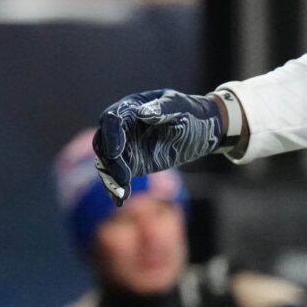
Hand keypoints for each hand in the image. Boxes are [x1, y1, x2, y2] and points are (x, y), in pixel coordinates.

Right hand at [92, 89, 222, 201]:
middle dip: (109, 161)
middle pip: (104, 143)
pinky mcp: (132, 163)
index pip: (111, 120)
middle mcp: (121, 127)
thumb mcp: (181, 107)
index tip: (115, 152)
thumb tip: (142, 113)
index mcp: (129, 107)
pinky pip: (118, 176)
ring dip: (110, 178)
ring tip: (122, 194)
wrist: (202, 130)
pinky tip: (121, 200)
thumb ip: (162, 108)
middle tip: (123, 178)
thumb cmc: (191, 113)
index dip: (111, 136)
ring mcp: (125, 146)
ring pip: (107, 162)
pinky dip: (118, 188)